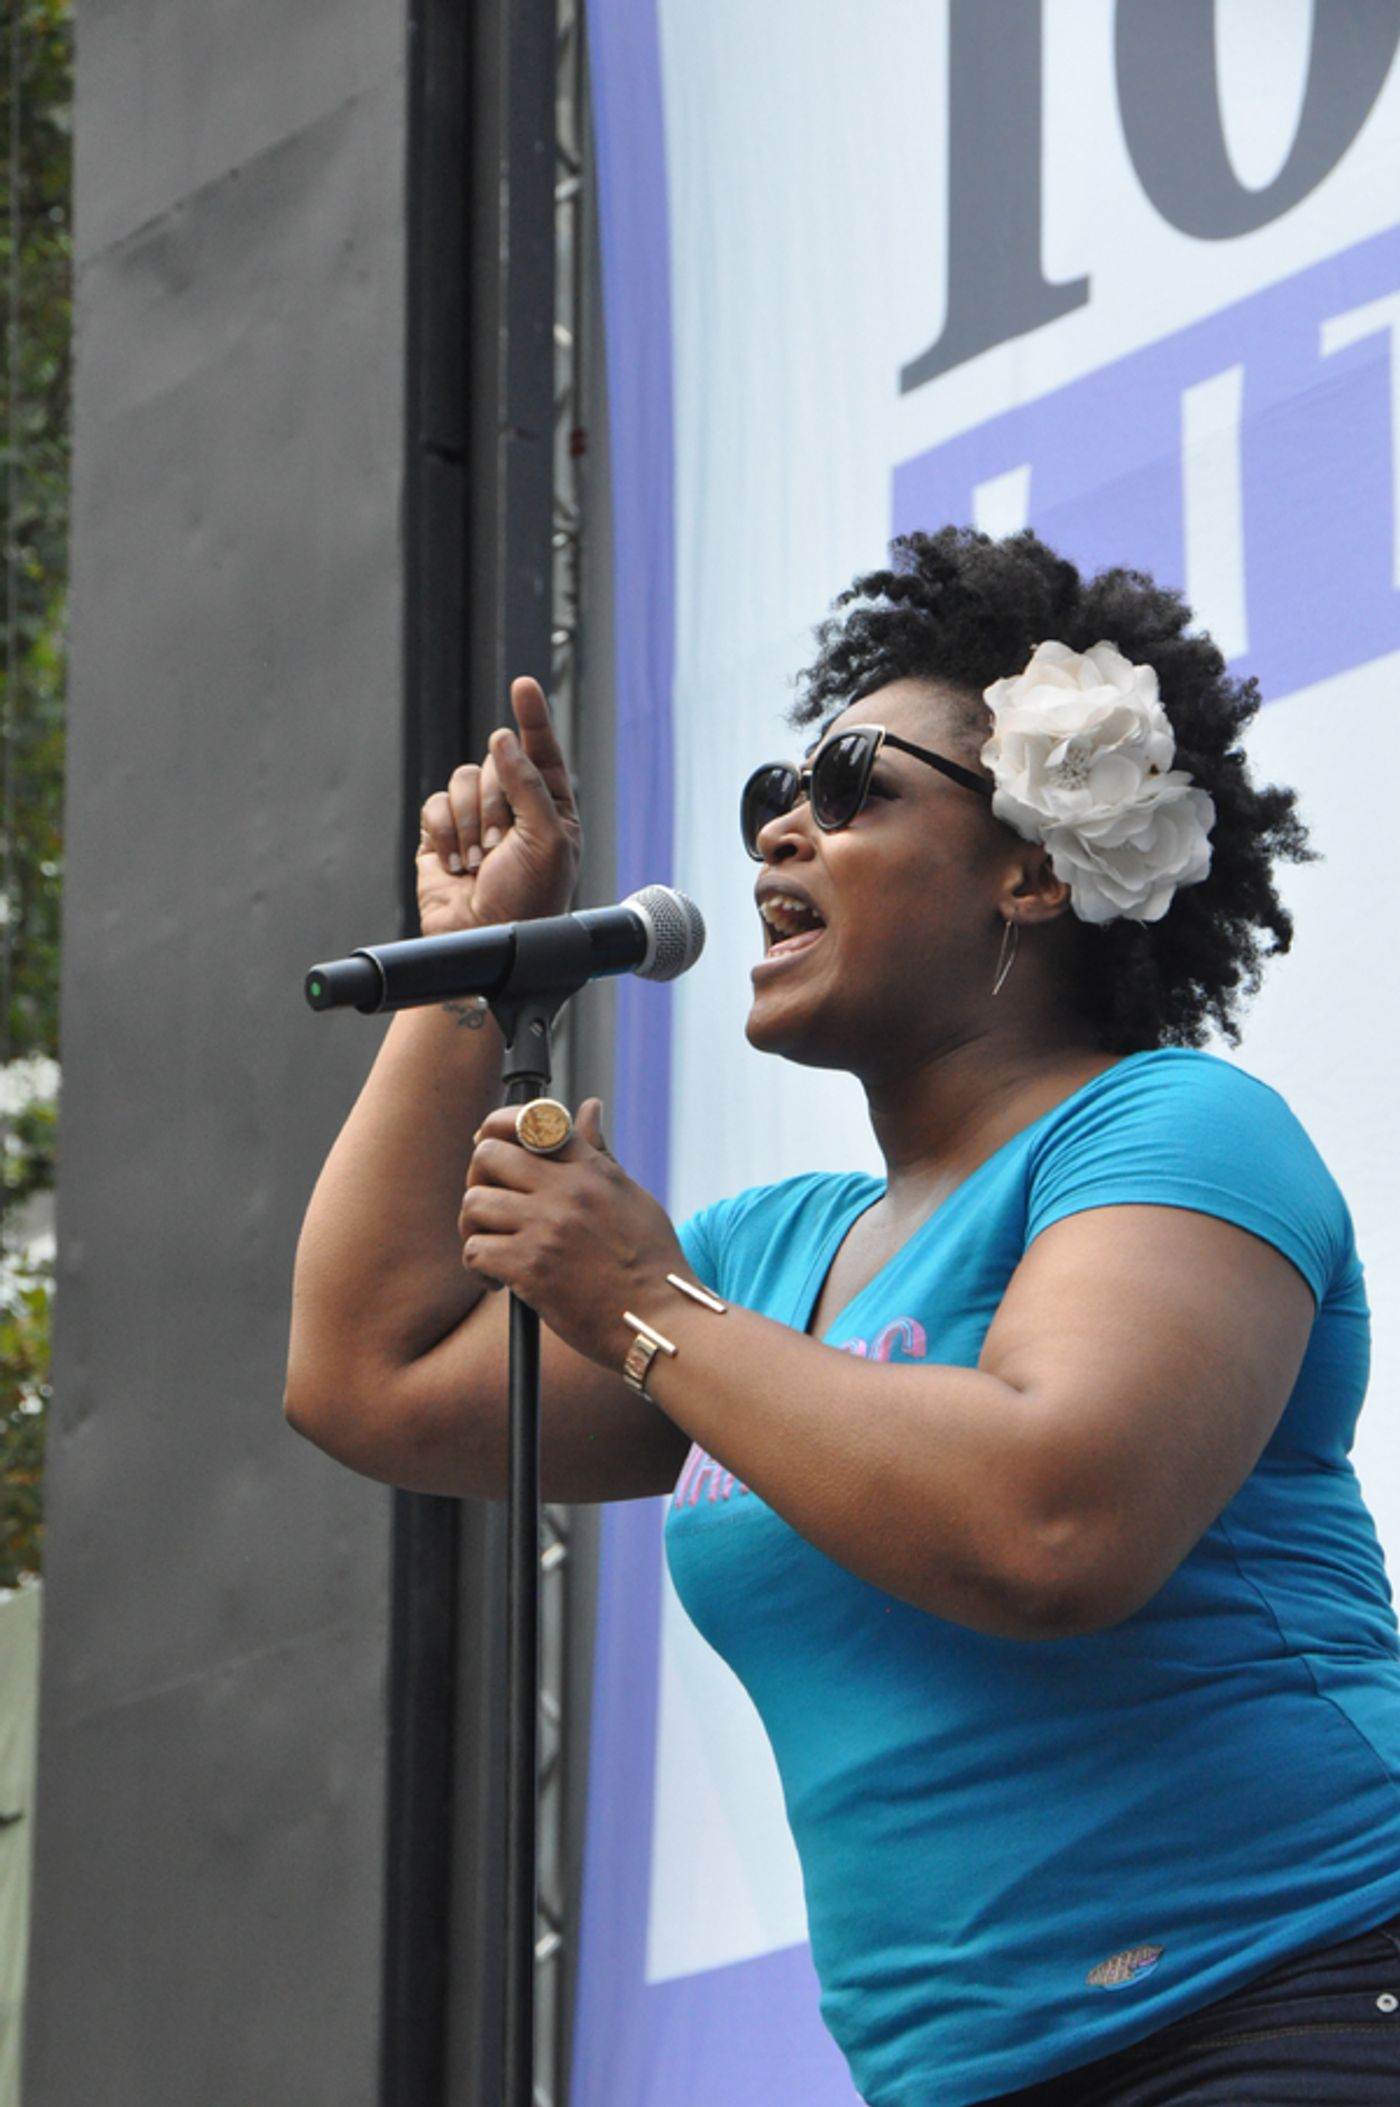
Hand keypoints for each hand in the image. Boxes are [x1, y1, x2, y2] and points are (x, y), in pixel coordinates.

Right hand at [417, 677, 581, 934]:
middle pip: (494, 762)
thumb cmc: (529, 900)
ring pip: (461, 780)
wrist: (484, 942)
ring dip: (469, 821)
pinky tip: (455, 863)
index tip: (524, 685)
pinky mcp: (440, 836)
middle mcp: (513, 810)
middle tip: (500, 844)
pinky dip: (443, 832)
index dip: (533, 718)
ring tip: (479, 861)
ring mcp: (474, 821)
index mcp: (551, 809)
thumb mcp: (548, 840)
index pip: (542, 753)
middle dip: (494, 802)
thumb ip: (529, 784)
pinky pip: (434, 805)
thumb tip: (503, 739)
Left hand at [458, 1100, 688, 1369]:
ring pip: (474, 1203)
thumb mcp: (631, 1196)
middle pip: (487, 1155)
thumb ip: (599, 1154)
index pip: (531, 1121)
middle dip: (480, 1179)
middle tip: (492, 1207)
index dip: (499, 1127)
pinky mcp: (530, 1269)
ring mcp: (547, 1228)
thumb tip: (588, 1107)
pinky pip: (474, 1250)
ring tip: (495, 1246)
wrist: (659, 1322)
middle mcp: (568, 1191)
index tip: (493, 1148)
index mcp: (592, 1169)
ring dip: (475, 1227)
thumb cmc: (651, 1263)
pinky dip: (479, 1267)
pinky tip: (499, 1281)